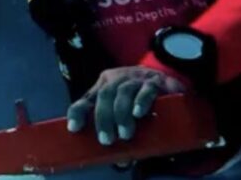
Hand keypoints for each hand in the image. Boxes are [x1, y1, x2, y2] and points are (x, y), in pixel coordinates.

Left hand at [66, 65, 185, 145]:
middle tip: (107, 140)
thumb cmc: (140, 102)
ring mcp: (135, 78)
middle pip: (104, 95)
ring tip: (125, 134)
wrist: (166, 80)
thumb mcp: (126, 114)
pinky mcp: (155, 81)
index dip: (77, 112)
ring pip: (123, 92)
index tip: (73, 129)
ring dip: (122, 114)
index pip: (86, 100)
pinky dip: (141, 101)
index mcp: (103, 88)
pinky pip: (146, 89)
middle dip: (103, 119)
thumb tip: (121, 162)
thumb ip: (121, 134)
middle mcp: (117, 80)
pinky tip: (138, 113)